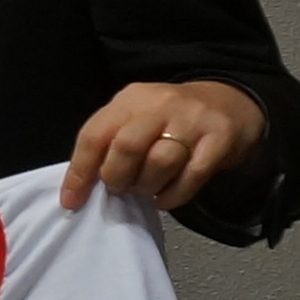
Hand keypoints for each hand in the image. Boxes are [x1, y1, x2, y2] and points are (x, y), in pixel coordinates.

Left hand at [64, 79, 265, 213]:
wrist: (228, 101)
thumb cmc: (170, 119)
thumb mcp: (136, 119)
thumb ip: (110, 144)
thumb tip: (80, 187)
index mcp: (130, 99)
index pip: (94, 134)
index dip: (79, 172)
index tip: (71, 200)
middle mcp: (160, 104)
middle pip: (127, 147)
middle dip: (117, 177)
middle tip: (120, 189)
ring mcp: (192, 119)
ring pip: (160, 160)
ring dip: (147, 186)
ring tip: (146, 190)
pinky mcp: (219, 137)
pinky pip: (192, 175)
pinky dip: (173, 195)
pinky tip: (165, 198)